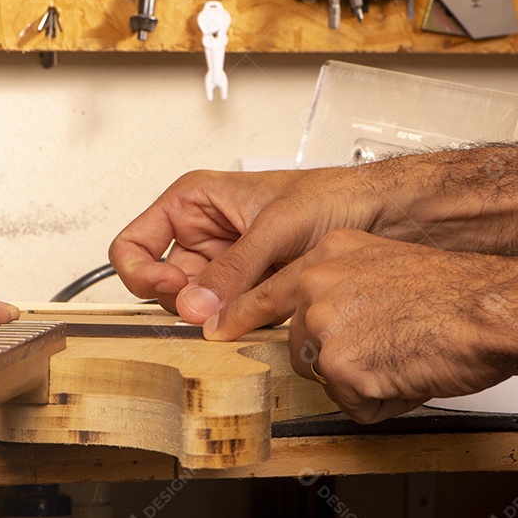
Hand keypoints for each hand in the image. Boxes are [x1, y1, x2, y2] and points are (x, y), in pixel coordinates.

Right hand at [109, 168, 382, 326]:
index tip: (170, 286)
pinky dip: (237, 324)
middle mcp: (203, 235)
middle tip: (208, 308)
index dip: (141, 271)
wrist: (383, 214)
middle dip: (183, 299)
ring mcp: (225, 266)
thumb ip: (233, 269)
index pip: (134, 244)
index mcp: (193, 202)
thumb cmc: (333, 194)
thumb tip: (195, 306)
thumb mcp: (276, 227)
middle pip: (162, 283)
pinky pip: (226, 317)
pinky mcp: (248, 291)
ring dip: (213, 314)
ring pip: (194, 306)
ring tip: (245, 307)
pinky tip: (260, 316)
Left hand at [212, 230, 510, 422]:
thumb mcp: (383, 262)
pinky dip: (381, 401)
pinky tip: (407, 372)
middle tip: (384, 346)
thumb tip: (319, 317)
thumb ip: (342, 283)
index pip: (264, 290)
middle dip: (338, 359)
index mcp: (326, 255)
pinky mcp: (341, 365)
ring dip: (360, 380)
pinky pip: (352, 403)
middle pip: (300, 347)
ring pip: (326, 376)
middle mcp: (318, 285)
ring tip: (400, 355)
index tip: (215, 328)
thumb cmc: (452, 291)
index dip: (239, 316)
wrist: (488, 309)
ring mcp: (325, 325)